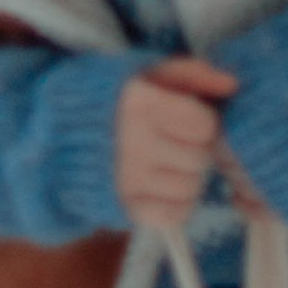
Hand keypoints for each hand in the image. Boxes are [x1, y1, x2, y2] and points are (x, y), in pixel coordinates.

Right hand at [114, 56, 237, 229]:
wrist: (54, 133)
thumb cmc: (110, 98)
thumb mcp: (146, 72)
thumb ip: (192, 72)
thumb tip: (232, 84)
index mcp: (139, 104)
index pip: (205, 125)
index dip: (200, 121)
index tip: (183, 118)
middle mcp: (132, 144)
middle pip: (200, 158)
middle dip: (194, 149)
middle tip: (174, 141)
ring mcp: (127, 179)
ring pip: (192, 188)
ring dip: (187, 177)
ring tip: (165, 162)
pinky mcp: (124, 207)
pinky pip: (174, 214)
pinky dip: (175, 203)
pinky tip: (160, 185)